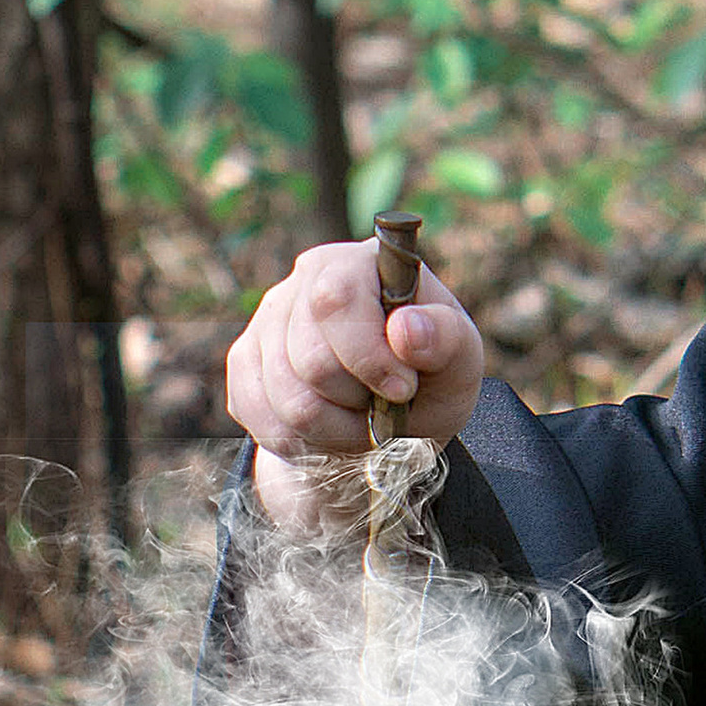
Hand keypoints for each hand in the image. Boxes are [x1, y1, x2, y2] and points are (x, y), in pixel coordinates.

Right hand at [227, 240, 486, 527]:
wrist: (393, 418)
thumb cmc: (431, 377)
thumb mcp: (460, 360)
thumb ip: (445, 339)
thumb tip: (406, 329)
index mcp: (358, 263)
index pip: (335, 300)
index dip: (368, 356)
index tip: (403, 389)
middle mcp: (304, 280)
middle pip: (310, 360)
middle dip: (357, 402)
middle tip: (385, 407)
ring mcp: (267, 320)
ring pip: (287, 399)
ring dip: (336, 430)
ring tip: (362, 419)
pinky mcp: (245, 363)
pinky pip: (264, 420)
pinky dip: (306, 442)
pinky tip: (331, 428)